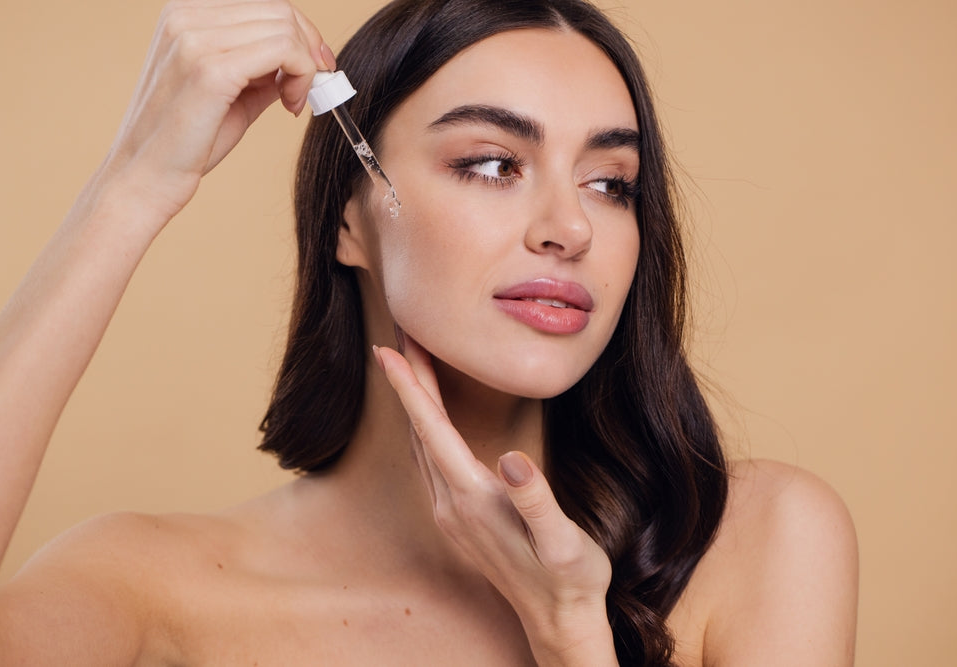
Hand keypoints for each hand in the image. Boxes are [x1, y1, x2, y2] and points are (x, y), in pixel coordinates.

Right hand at [101, 0, 333, 224]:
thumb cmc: (185, 142)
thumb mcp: (230, 92)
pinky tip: (290, 105)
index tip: (313, 68)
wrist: (145, 178)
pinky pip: (284, 51)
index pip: (263, 5)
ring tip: (293, 101)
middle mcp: (185, 17)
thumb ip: (261, 69)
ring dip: (306, 67)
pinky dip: (301, 76)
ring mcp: (194, 39)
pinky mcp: (211, 70)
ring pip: (285, 28)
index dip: (300, 34)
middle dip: (309, 49)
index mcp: (184, 15)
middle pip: (279, 11)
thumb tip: (303, 59)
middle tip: (314, 88)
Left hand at [373, 336, 617, 665]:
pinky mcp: (460, 520)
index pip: (432, 431)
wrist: (560, 621)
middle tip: (402, 335)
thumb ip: (536, 501)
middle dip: (409, 381)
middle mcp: (452, 505)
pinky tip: (433, 418)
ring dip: (415, 403)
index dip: (410, 387)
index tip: (388, 350)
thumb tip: (513, 459)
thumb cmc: (568, 578)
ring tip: (412, 365)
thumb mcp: (562, 542)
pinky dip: (426, 428)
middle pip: (420, 431)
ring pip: (422, 446)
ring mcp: (452, 515)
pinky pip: (432, 461)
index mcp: (472, 499)